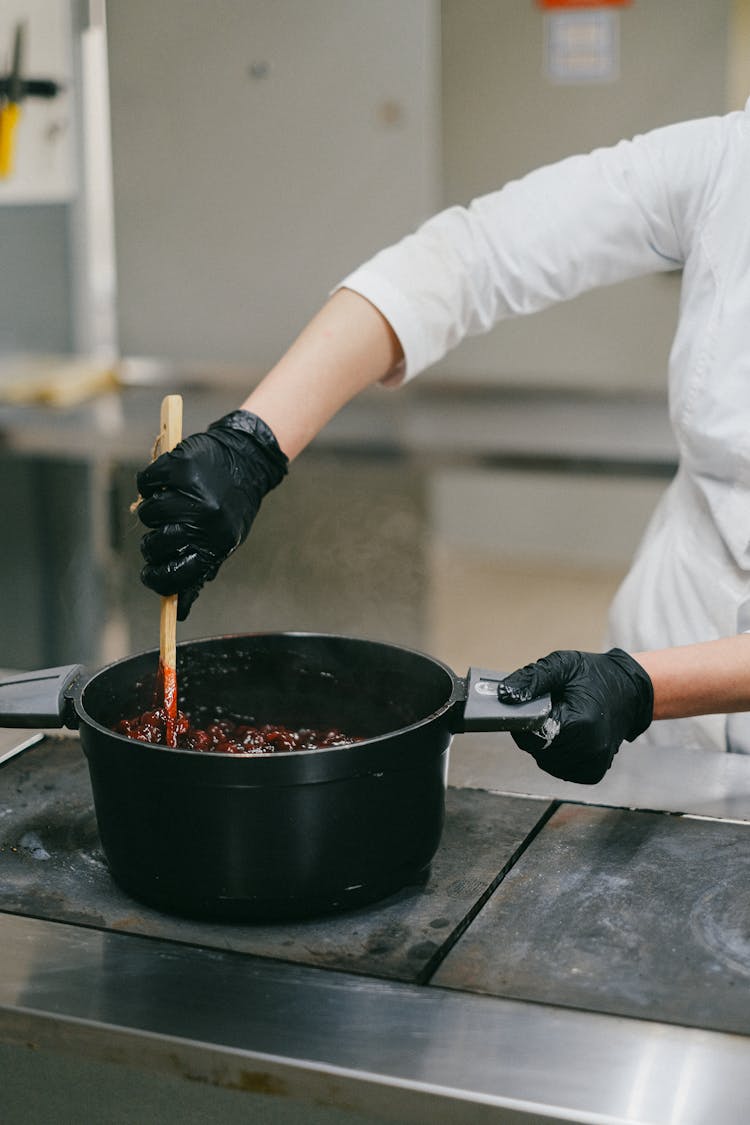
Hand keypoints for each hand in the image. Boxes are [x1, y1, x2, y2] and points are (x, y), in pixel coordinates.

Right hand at [136, 410, 287, 619]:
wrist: (246, 459)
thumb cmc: (230, 507)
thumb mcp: (223, 541)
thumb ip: (199, 572)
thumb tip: (178, 612)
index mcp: (216, 543)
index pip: (177, 574)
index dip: (157, 579)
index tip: (150, 574)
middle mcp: (205, 520)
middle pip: (156, 543)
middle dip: (152, 541)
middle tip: (161, 531)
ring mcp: (192, 492)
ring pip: (148, 512)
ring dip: (153, 508)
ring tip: (171, 500)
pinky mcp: (180, 466)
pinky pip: (146, 482)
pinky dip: (150, 482)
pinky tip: (166, 481)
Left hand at [496, 648, 652, 783]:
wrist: (630, 691)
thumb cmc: (596, 676)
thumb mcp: (562, 666)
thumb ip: (532, 679)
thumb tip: (505, 695)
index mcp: (580, 724)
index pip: (531, 734)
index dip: (526, 721)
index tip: (535, 707)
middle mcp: (590, 749)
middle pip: (537, 750)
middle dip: (535, 731)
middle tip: (551, 710)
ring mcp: (593, 764)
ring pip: (546, 761)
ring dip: (545, 744)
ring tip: (562, 721)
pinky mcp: (593, 772)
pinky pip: (561, 768)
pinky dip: (557, 754)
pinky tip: (568, 736)